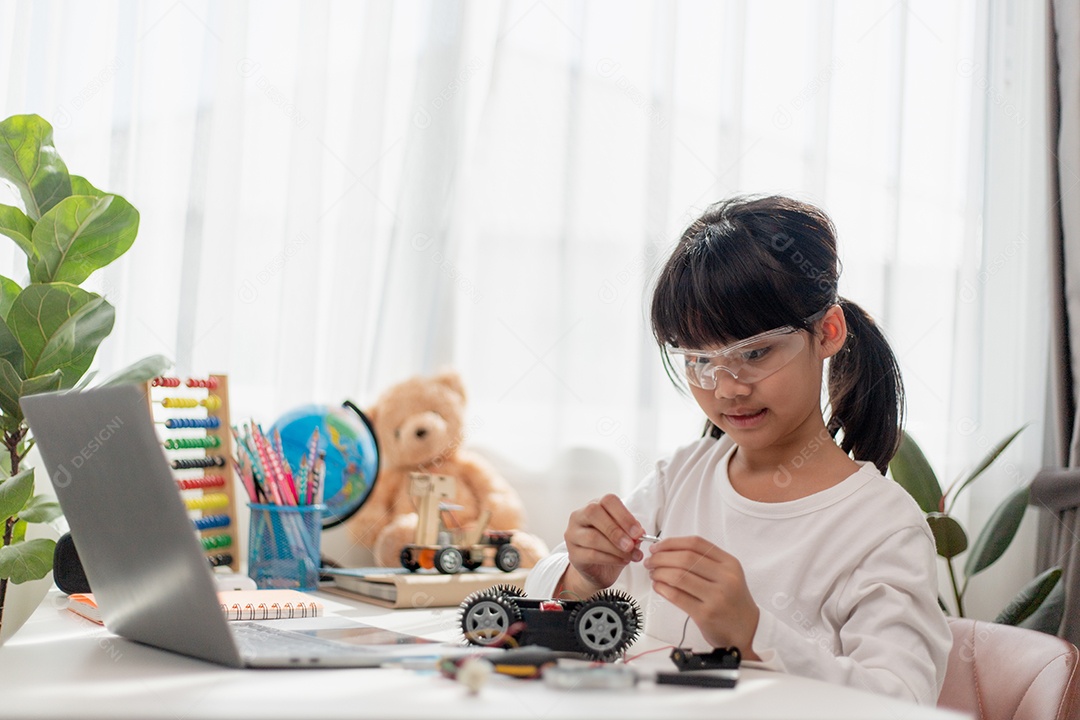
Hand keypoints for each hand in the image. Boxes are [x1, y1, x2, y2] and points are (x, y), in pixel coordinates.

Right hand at [559, 494, 645, 596]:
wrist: (598, 570)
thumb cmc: (612, 547)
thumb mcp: (625, 536)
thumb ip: (631, 532)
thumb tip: (639, 534)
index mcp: (595, 505)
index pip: (608, 501)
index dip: (624, 515)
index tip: (639, 532)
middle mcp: (579, 516)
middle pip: (594, 513)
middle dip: (616, 530)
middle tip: (631, 545)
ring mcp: (573, 534)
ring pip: (593, 537)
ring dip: (616, 548)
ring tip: (631, 556)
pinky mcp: (572, 554)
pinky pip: (591, 555)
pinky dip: (610, 559)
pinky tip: (623, 561)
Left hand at [643, 536, 760, 657]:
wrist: (746, 630)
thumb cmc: (732, 600)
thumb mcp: (727, 574)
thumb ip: (704, 561)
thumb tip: (668, 550)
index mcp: (729, 563)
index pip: (696, 544)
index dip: (671, 542)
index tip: (657, 547)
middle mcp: (725, 577)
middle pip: (685, 558)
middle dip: (661, 558)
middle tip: (650, 561)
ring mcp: (716, 596)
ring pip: (678, 576)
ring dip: (659, 573)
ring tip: (653, 574)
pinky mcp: (706, 614)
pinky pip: (677, 596)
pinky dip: (662, 588)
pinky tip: (658, 586)